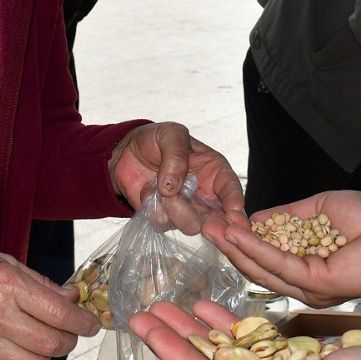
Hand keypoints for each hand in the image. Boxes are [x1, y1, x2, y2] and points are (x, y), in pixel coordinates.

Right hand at [0, 244, 98, 359]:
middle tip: (69, 334)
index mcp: (8, 285)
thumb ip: (41, 283)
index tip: (92, 325)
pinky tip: (18, 351)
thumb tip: (73, 299)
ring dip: (46, 358)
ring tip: (43, 343)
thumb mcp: (4, 261)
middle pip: (50, 344)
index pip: (59, 314)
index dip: (83, 323)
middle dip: (68, 342)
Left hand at [110, 122, 246, 232]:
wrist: (125, 152)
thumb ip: (176, 154)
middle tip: (207, 225)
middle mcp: (204, 193)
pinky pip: (164, 224)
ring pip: (191, 225)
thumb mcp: (170, 134)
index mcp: (214, 170)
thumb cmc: (154, 140)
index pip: (231, 188)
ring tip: (159, 188)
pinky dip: (153, 208)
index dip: (235, 201)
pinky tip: (147, 191)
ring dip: (175, 210)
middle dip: (215, 224)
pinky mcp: (165, 217)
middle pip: (218, 218)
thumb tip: (172, 186)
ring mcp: (185, 208)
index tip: (234, 212)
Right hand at [201, 191, 360, 307]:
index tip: (217, 222)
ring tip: (213, 228)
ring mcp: (308, 287)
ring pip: (262, 269)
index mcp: (303, 266)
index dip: (239, 240)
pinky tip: (237, 233)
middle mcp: (303, 282)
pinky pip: (278, 266)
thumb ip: (286, 216)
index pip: (263, 257)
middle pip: (256, 267)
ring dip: (235, 248)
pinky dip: (255, 248)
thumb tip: (254, 217)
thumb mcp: (317, 210)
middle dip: (230, 246)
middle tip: (205, 226)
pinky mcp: (315, 284)